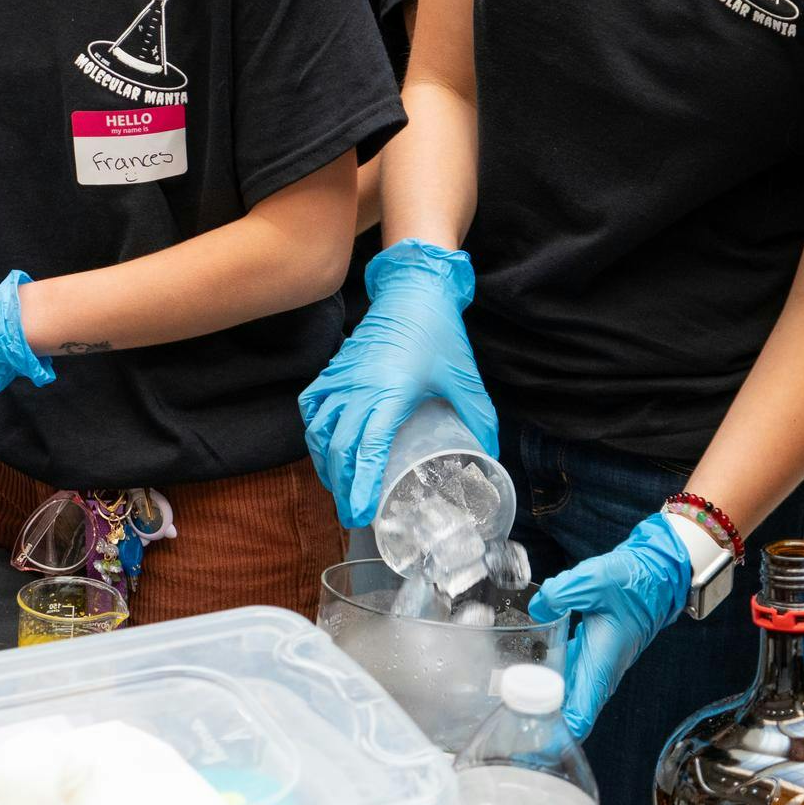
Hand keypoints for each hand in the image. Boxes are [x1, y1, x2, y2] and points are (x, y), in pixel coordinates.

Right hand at [298, 239, 492, 525]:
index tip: (362, 514)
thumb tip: (490, 454)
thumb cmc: (438, 330)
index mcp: (390, 392)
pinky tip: (324, 448)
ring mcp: (341, 378)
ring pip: (320, 431)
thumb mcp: (465, 377)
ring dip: (326, 464)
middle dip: (343, 487)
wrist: (412, 288)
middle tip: (353, 516)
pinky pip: (313, 407)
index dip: (361, 484)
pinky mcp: (334, 370)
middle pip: (339, 448)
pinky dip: (314, 432)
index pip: (367, 448)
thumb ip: (479, 417)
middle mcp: (358, 387)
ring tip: (339, 489)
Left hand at [527, 513, 690, 739]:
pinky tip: (527, 666)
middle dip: (540, 720)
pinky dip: (548, 677)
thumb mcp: (594, 580)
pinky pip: (567, 675)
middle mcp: (598, 673)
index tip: (528, 733)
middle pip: (567, 713)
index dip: (554, 733)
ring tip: (509, 693)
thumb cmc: (632, 582)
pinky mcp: (591, 653)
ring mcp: (595, 665)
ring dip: (541, 698)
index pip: (578, 717)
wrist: (654, 575)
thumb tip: (538, 608)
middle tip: (506, 712)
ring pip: (566, 695)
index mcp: (600, 666)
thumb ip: (560, 593)